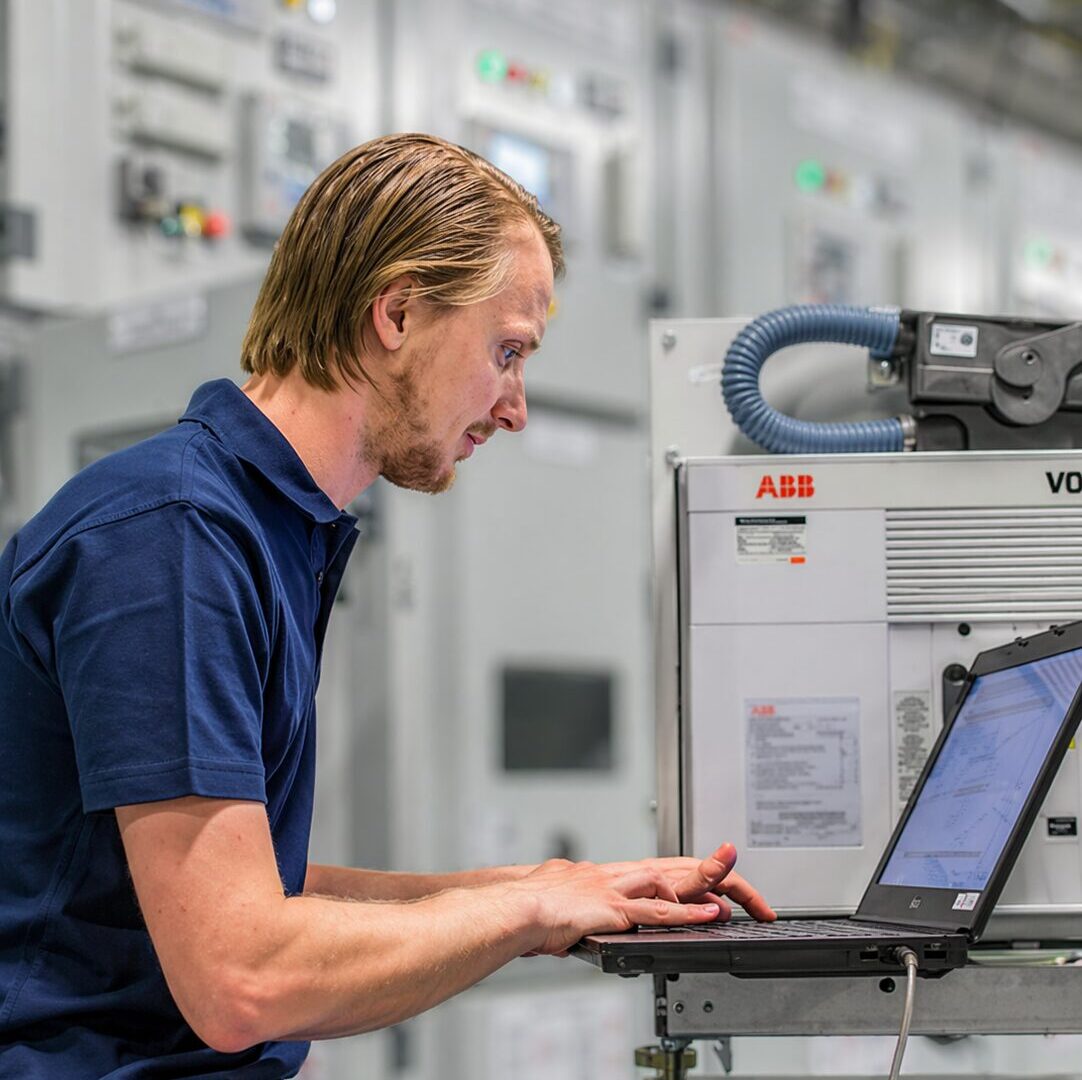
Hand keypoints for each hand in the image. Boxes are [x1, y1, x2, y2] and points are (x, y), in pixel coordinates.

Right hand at [510, 843, 773, 956]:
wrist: (514, 908)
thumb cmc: (527, 908)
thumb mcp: (556, 896)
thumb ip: (570, 899)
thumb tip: (566, 904)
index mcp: (600, 873)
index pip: (652, 869)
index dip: (682, 873)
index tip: (704, 880)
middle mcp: (612, 874)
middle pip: (671, 866)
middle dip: (707, 871)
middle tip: (736, 868)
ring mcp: (615, 888)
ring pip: (671, 880)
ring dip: (707, 884)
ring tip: (740, 894)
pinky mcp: (614, 909)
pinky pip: (659, 911)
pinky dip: (688, 913)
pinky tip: (712, 915)